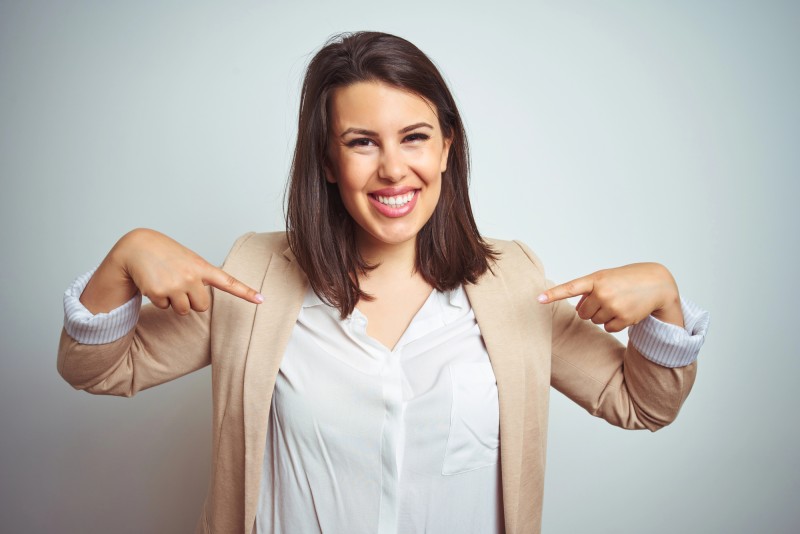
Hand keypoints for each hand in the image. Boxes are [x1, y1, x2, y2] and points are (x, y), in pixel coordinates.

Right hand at [81, 228, 262, 314]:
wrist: (137, 247)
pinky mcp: (159, 292)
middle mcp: (192, 276)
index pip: (228, 282)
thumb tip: (203, 303)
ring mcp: (176, 284)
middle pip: (202, 306)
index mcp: (202, 267)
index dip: (246, 292)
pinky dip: (159, 300)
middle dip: (191, 301)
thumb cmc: (166, 254)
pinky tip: (153, 283)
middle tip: (179, 285)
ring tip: (166, 282)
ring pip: (184, 310)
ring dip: (174, 302)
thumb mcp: (188, 260)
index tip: (261, 300)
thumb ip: (200, 277)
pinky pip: (165, 308)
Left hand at [537, 263, 683, 331]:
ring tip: (618, 303)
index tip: (539, 299)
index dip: (553, 294)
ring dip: (603, 316)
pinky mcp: (623, 318)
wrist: (657, 284)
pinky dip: (614, 323)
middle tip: (607, 300)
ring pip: (594, 321)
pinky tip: (625, 311)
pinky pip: (607, 328)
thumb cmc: (627, 279)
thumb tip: (579, 309)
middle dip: (591, 309)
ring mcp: (612, 306)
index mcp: (595, 279)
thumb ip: (589, 290)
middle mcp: (602, 293)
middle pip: (582, 313)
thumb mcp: (606, 278)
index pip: (570, 288)